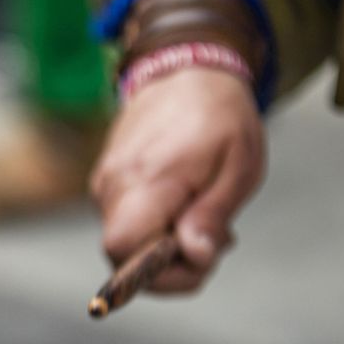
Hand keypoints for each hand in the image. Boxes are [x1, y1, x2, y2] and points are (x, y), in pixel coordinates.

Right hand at [89, 68, 264, 292]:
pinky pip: (126, 225)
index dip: (156, 272)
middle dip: (170, 265)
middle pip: (121, 256)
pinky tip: (185, 207)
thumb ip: (211, 216)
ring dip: (166, 247)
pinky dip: (155, 231)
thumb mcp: (239, 167)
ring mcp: (104, 185)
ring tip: (204, 215)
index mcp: (147, 179)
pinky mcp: (106, 184)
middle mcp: (113, 185)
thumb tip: (194, 257)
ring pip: (125, 245)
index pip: (122, 249)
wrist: (185, 72)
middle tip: (214, 239)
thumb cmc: (220, 117)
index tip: (198, 256)